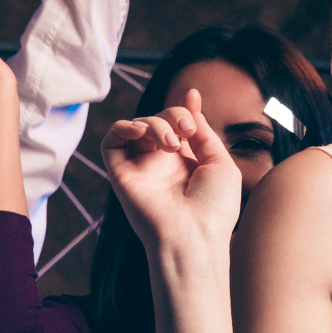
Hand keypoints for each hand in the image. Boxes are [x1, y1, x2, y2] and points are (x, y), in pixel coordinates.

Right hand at [101, 89, 242, 252]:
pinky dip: (122, 127)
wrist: (194, 237)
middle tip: (185, 131)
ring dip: (155, 123)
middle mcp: (162, 164)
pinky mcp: (121, 174)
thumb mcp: (221, 163)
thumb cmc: (214, 207)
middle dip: (174, 114)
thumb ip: (205, 133)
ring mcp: (141, 168)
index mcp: (187, 162)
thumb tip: (192, 101)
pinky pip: (111, 142)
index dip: (184, 108)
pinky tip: (139, 131)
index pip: (179, 125)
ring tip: (171, 143)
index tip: (193, 95)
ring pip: (138, 127)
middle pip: (159, 120)